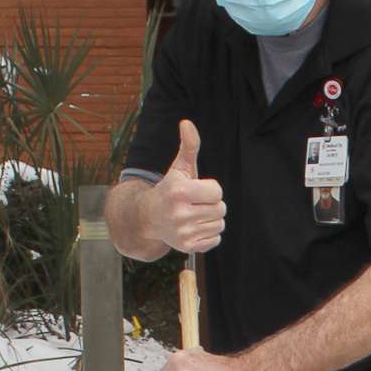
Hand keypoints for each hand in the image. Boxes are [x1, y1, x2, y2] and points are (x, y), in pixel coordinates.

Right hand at [148, 119, 225, 253]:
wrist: (149, 217)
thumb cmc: (170, 189)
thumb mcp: (179, 168)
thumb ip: (189, 146)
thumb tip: (187, 123)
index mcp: (179, 191)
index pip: (217, 191)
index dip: (210, 189)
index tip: (197, 190)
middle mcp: (179, 213)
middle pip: (220, 209)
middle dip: (212, 204)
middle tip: (196, 203)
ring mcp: (183, 232)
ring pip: (220, 224)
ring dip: (211, 218)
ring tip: (195, 215)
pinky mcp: (188, 247)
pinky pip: (215, 239)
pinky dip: (209, 233)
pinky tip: (194, 227)